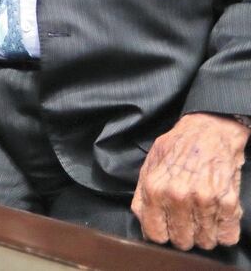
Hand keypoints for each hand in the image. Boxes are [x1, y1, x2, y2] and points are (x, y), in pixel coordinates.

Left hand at [131, 112, 249, 250]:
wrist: (208, 130)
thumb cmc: (177, 147)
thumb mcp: (149, 165)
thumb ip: (142, 196)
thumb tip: (143, 222)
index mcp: (155, 189)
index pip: (155, 235)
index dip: (162, 234)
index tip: (167, 228)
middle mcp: (178, 197)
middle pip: (181, 241)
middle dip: (183, 235)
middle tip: (187, 221)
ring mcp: (204, 200)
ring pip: (205, 242)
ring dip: (205, 234)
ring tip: (202, 216)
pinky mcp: (228, 202)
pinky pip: (228, 236)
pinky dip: (224, 231)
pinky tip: (217, 216)